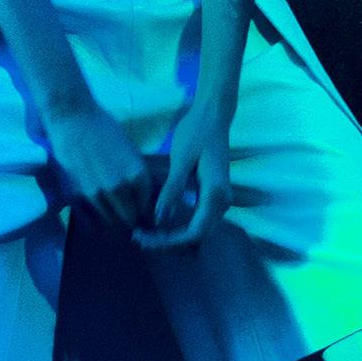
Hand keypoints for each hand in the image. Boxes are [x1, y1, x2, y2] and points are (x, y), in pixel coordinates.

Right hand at [43, 90, 156, 231]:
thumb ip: (137, 174)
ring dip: (117, 225)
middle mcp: (120, 189)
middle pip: (131, 218)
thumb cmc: (105, 128)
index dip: (149, 216)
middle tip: (135, 228)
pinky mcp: (77, 195)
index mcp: (138, 175)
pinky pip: (89, 218)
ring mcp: (97, 194)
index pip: (148, 206)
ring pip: (111, 221)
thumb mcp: (131, 151)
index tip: (148, 221)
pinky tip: (99, 226)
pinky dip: (96, 224)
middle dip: (135, 224)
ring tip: (119, 227)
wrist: (73, 119)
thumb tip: (144, 194)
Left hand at [135, 114, 231, 250]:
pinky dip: (180, 231)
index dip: (169, 243)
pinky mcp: (212, 198)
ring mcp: (219, 202)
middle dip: (170, 245)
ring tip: (147, 234)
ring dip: (174, 240)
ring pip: (199, 235)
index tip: (144, 240)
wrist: (213, 116)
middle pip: (198, 239)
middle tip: (140, 238)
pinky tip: (159, 226)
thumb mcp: (181, 160)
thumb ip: (172, 191)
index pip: (195, 233)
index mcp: (215, 195)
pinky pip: (198, 224)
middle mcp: (222, 203)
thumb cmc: (197, 133)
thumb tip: (159, 220)